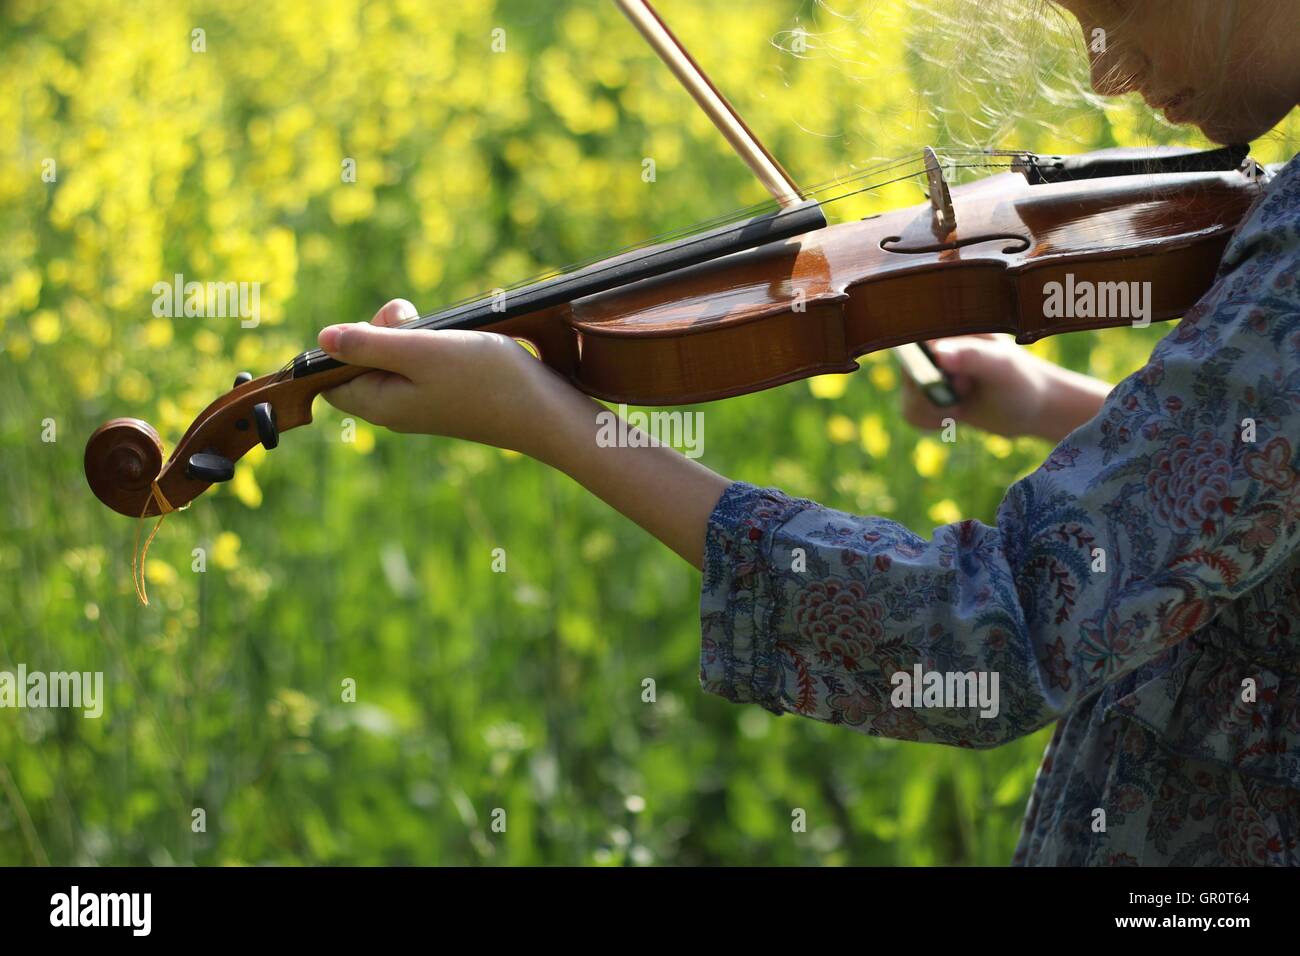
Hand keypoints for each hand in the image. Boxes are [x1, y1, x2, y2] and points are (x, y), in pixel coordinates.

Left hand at [317, 299, 562, 455]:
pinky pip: (424, 365)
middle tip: (411, 318)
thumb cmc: (485, 380)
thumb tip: (321, 339)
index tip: (376, 328)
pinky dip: (433, 345)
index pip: (331, 378)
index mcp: (381, 404)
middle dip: (380, 331)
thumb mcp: (421, 351)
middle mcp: (398, 409)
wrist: (545, 410)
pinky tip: (457, 340)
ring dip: (411, 334)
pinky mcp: (449, 396)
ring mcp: (425, 404)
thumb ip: (370, 344)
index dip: (342, 346)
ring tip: (441, 328)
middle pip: (363, 363)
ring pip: (396, 359)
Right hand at [899, 334, 1109, 441]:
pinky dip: (931, 420)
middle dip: (932, 393)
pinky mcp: (926, 394)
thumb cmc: (1022, 380)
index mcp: (947, 327)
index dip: (923, 367)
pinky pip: (911, 412)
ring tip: (962, 403)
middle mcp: (931, 346)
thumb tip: (938, 353)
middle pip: (907, 373)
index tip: (949, 379)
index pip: (911, 342)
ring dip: (934, 410)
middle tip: (965, 392)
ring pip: (908, 397)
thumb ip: (972, 357)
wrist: (1031, 407)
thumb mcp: (1001, 367)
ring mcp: (927, 370)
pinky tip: (955, 414)